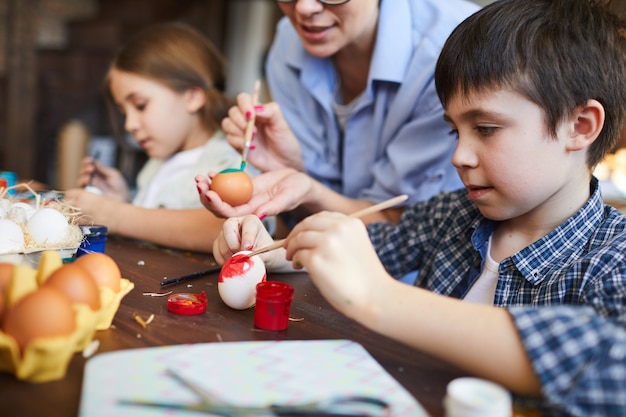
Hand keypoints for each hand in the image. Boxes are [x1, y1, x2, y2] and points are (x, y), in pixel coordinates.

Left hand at [64, 188, 118, 225]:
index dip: (69, 196)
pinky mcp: (81, 224)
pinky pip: (73, 222)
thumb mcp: (96, 196)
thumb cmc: (111, 205)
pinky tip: (82, 221)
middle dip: (67, 206)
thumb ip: (84, 197)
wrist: (119, 216)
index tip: (72, 199)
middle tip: (73, 208)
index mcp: (83, 194)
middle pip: (64, 204)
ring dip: (70, 215)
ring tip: (78, 215)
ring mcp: (79, 215)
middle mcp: (78, 204)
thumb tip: (74, 200)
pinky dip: (75, 222)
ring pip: (67, 214)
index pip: (67, 193)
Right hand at [75, 156, 129, 200]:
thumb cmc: (120, 187)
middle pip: (83, 171)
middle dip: (85, 168)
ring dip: (83, 177)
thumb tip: (95, 161)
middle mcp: (92, 179)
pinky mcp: (88, 195)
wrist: (122, 199)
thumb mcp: (114, 175)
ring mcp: (89, 187)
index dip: (87, 161)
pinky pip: (80, 189)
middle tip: (91, 169)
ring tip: (89, 177)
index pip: (88, 165)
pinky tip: (87, 182)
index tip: (89, 159)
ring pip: (80, 180)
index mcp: (97, 173)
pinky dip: (82, 184)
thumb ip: (104, 169)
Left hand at [196, 168, 313, 217]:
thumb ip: (276, 206)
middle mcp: (246, 207)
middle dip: (206, 196)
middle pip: (219, 206)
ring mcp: (244, 197)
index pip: (230, 213)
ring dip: (208, 187)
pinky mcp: (245, 186)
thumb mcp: (289, 197)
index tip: (209, 193)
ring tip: (200, 177)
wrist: (301, 184)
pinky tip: (211, 172)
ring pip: (221, 196)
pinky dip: (218, 179)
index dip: (217, 205)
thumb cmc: (298, 191)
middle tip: (199, 182)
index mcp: (254, 213)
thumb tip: (260, 215)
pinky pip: (228, 184)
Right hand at [212, 215, 284, 269]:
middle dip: (233, 243)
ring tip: (239, 262)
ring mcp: (225, 232)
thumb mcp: (267, 253)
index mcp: (251, 221)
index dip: (247, 236)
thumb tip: (248, 261)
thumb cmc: (265, 251)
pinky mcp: (218, 243)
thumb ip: (259, 256)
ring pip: (221, 242)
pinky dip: (223, 260)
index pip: (247, 224)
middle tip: (240, 255)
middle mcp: (236, 223)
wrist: (261, 256)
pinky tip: (232, 264)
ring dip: (229, 255)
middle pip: (228, 227)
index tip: (248, 248)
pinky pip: (216, 252)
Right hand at [221, 93, 303, 171]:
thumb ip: (272, 112)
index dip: (244, 105)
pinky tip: (252, 148)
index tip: (252, 116)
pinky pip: (229, 139)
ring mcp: (241, 132)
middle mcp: (247, 120)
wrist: (285, 163)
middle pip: (233, 111)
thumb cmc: (285, 142)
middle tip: (255, 132)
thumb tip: (256, 108)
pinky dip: (238, 142)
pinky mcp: (237, 145)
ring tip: (253, 139)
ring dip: (237, 131)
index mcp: (257, 111)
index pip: (243, 99)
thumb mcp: (282, 125)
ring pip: (227, 123)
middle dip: (241, 121)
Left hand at [283, 212, 389, 317]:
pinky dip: (295, 260)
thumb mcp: (357, 245)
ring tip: (292, 257)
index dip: (308, 225)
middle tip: (288, 245)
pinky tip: (298, 266)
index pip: (321, 217)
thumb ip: (339, 236)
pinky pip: (298, 255)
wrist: (374, 297)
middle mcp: (339, 228)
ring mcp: (327, 243)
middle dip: (295, 234)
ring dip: (292, 247)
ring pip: (299, 238)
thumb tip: (311, 235)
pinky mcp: (316, 259)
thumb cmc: (365, 277)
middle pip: (307, 224)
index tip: (301, 234)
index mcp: (351, 223)